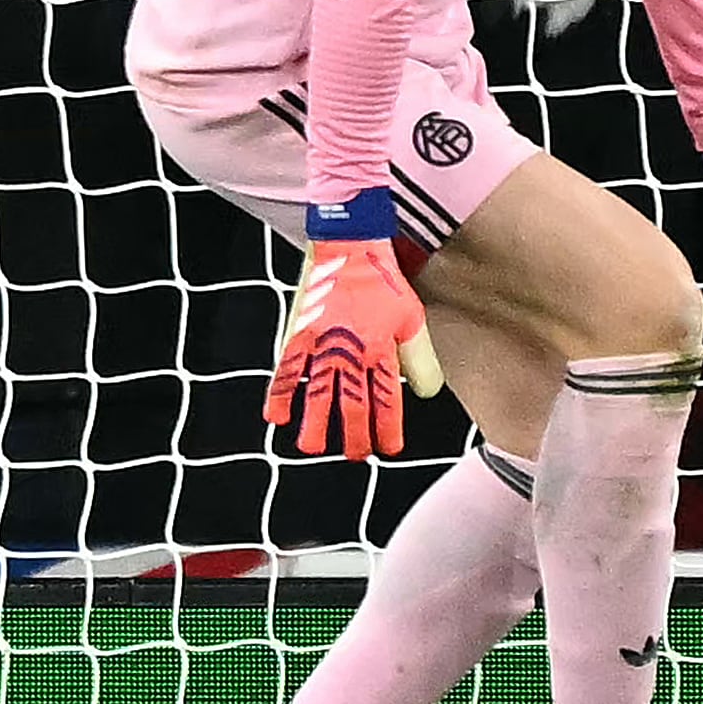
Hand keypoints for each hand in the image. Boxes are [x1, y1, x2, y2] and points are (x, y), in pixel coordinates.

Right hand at [269, 236, 444, 459]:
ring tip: (313, 448)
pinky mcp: (298, 334)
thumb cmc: (384, 281)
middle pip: (353, 404)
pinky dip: (279, 396)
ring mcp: (322, 345)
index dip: (388, 428)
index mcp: (382, 348)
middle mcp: (352, 352)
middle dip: (355, 435)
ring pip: (318, 394)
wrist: (350, 247)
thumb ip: (419, 358)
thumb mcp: (413, 317)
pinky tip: (275, 418)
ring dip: (315, 425)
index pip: (387, 399)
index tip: (390, 449)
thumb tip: (427, 392)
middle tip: (357, 456)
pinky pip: (286, 371)